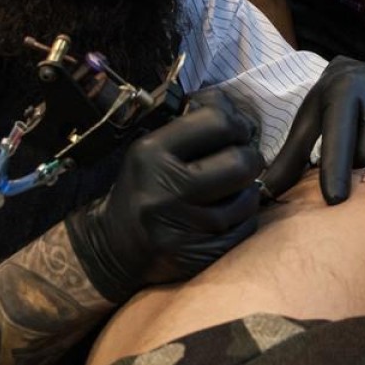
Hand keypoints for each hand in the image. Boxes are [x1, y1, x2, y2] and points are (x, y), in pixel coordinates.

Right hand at [65, 102, 263, 303]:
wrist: (114, 247)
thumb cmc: (142, 188)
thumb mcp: (152, 149)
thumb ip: (192, 127)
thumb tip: (237, 110)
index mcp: (151, 153)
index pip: (217, 122)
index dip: (237, 122)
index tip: (237, 130)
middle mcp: (166, 189)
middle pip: (241, 161)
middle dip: (250, 157)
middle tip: (243, 159)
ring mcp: (183, 226)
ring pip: (247, 197)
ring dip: (247, 189)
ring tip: (232, 189)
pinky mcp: (198, 254)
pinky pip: (245, 227)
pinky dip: (244, 217)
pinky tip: (228, 213)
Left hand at [263, 56, 364, 204]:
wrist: (364, 72)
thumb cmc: (331, 105)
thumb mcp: (309, 124)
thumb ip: (290, 159)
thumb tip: (264, 194)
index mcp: (343, 89)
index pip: (340, 138)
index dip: (336, 170)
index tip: (335, 199)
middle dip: (360, 167)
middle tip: (354, 155)